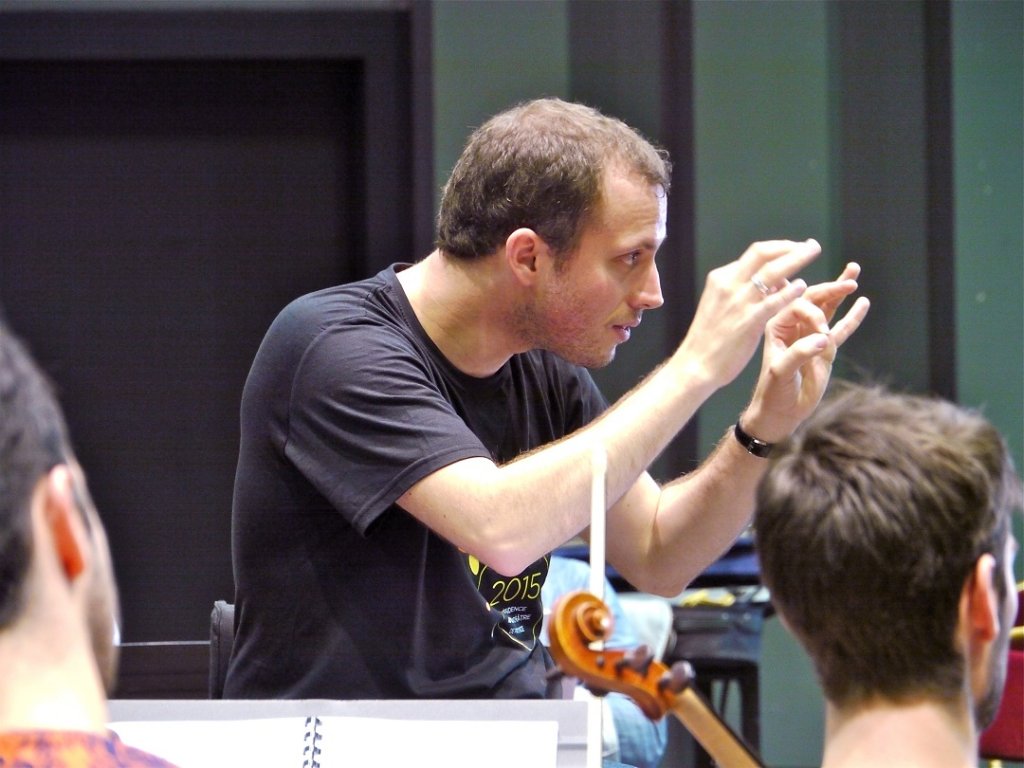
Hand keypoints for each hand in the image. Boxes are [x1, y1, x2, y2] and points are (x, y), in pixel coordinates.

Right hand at [675, 239, 821, 388]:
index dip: (779, 248)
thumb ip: (742, 291)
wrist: (695, 364)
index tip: (795, 249)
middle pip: (763, 253)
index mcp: (721, 278)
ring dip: (797, 259)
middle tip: (812, 245)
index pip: (755, 254)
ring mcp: (738, 302)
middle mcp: (728, 284)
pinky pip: (774, 301)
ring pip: (772, 271)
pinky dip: (790, 290)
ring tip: (814, 254)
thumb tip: (771, 281)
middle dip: (791, 246)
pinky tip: (802, 286)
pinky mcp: (748, 321)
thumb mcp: (720, 305)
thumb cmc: (708, 339)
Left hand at [742, 263, 870, 440]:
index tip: (823, 330)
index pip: (798, 305)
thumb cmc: (773, 391)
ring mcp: (811, 336)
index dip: (813, 312)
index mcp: (777, 326)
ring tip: (854, 271)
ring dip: (839, 290)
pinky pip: (841, 329)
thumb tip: (824, 338)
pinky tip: (862, 303)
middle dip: (831, 287)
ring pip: (828, 308)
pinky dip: (852, 316)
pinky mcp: (825, 350)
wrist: (779, 412)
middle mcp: (793, 327)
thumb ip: (800, 353)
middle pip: (814, 299)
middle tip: (851, 279)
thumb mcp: (781, 372)